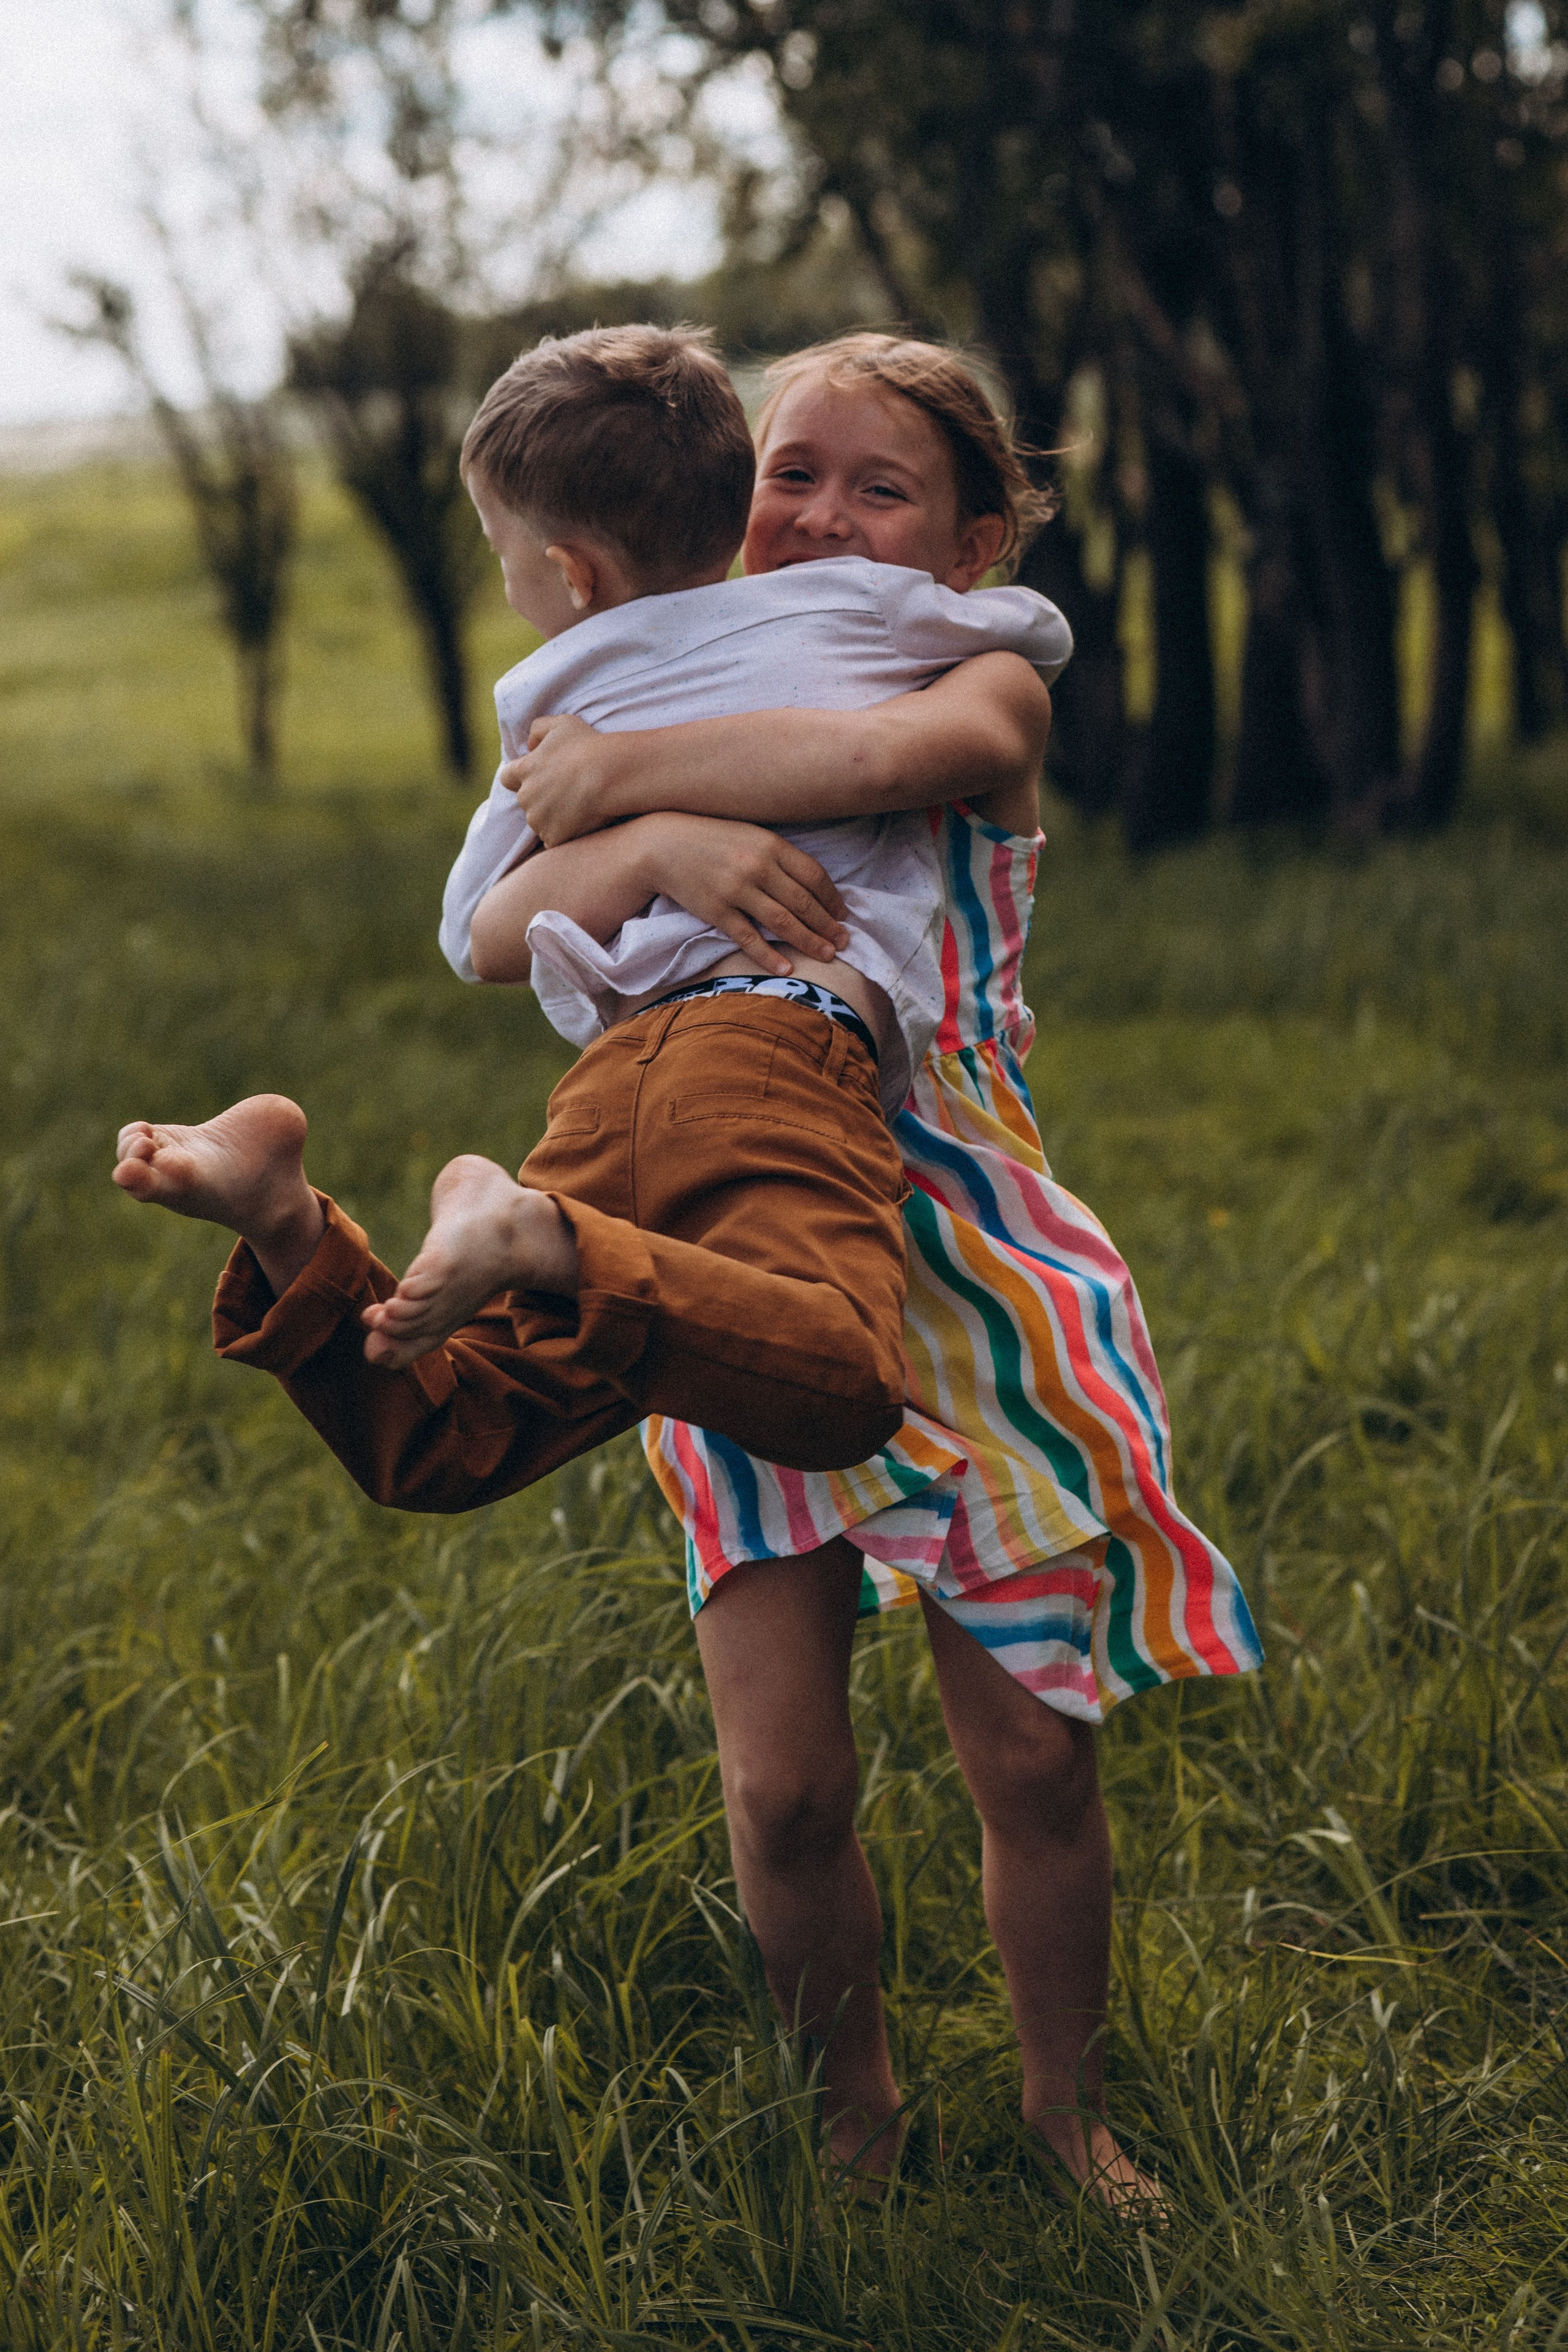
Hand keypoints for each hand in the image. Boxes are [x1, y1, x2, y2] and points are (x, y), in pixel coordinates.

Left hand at [502, 712, 624, 845]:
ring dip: (552, 817)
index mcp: (524, 770)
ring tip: (577, 807)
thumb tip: (529, 745)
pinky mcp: (553, 837)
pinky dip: (563, 835)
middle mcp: (526, 797)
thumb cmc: (587, 746)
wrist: (608, 775)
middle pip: (527, 802)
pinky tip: (580, 824)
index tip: (539, 777)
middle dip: (540, 799)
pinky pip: (553, 840)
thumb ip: (538, 729)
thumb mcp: (561, 723)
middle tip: (566, 792)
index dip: (521, 778)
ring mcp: (538, 820)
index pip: (507, 778)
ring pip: (539, 822)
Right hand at [635, 813, 849, 971]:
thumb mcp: (751, 836)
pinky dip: (769, 955)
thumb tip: (812, 885)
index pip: (813, 875)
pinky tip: (786, 968)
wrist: (664, 844)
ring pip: (782, 921)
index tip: (843, 915)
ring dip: (808, 941)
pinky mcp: (716, 910)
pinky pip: (748, 937)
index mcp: (770, 845)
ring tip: (828, 955)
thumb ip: (779, 856)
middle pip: (803, 902)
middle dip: (827, 925)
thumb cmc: (713, 839)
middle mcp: (757, 867)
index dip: (832, 898)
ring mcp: (736, 890)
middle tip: (845, 942)